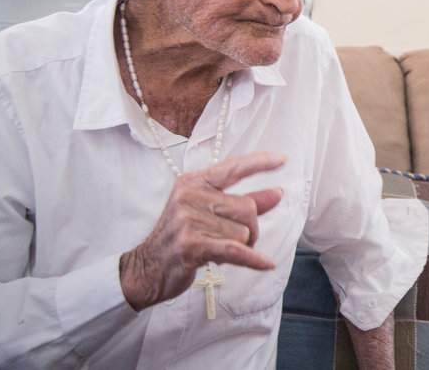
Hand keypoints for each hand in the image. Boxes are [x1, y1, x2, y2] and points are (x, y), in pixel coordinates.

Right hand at [119, 151, 285, 310]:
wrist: (146, 267)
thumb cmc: (181, 237)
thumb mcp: (209, 213)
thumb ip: (245, 201)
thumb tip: (277, 192)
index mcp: (194, 183)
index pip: (233, 168)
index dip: (259, 163)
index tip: (282, 160)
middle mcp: (190, 196)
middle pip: (246, 208)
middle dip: (251, 228)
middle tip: (238, 240)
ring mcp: (189, 220)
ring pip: (242, 232)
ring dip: (241, 246)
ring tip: (222, 250)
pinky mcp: (191, 245)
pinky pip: (234, 250)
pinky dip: (253, 259)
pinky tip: (266, 263)